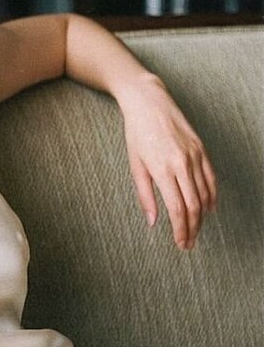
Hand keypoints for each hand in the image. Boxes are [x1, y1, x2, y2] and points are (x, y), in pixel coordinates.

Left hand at [119, 75, 217, 249]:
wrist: (149, 103)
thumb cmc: (137, 135)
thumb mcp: (135, 166)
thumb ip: (145, 195)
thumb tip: (153, 222)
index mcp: (163, 170)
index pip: (177, 209)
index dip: (181, 230)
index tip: (181, 243)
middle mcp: (182, 163)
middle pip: (194, 206)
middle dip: (192, 228)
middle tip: (188, 243)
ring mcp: (194, 155)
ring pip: (205, 194)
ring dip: (202, 216)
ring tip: (196, 230)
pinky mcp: (201, 148)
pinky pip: (211, 177)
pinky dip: (212, 195)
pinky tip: (209, 208)